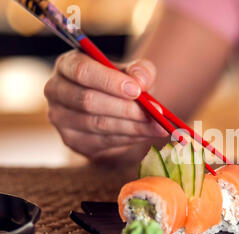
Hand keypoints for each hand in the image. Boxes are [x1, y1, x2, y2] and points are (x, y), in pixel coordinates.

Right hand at [44, 50, 167, 162]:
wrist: (114, 112)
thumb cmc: (121, 86)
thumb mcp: (133, 73)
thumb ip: (141, 71)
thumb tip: (140, 79)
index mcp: (67, 64)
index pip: (82, 71)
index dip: (109, 81)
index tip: (137, 90)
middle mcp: (56, 90)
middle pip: (88, 100)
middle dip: (125, 108)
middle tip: (154, 112)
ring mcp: (60, 118)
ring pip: (98, 124)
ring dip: (132, 126)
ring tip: (158, 126)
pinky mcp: (71, 141)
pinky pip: (102, 141)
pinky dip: (128, 138)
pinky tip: (145, 133)